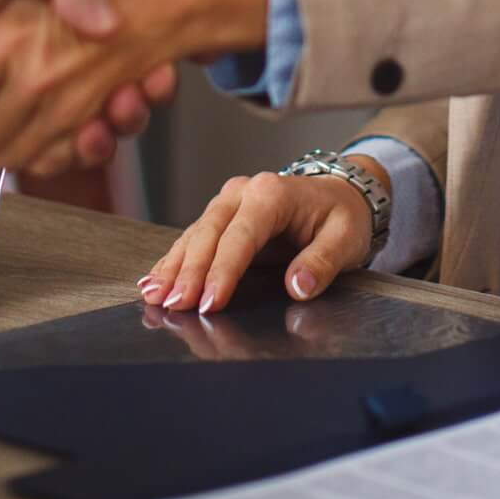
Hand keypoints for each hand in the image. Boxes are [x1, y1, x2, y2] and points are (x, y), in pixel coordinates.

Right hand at [137, 157, 386, 315]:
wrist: (340, 195)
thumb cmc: (342, 216)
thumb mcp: (346, 238)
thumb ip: (322, 262)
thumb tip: (298, 286)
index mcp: (272, 193)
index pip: (241, 235)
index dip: (223, 270)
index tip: (209, 302)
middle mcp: (244, 192)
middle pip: (209, 233)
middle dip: (189, 271)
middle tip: (174, 305)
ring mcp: (229, 202)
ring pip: (195, 234)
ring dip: (173, 267)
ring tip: (153, 296)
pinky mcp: (222, 217)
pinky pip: (194, 238)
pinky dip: (173, 260)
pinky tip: (153, 280)